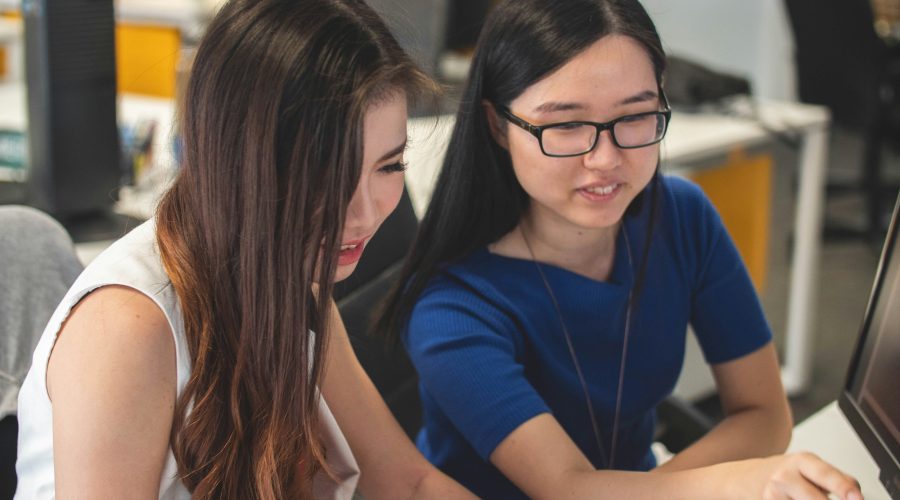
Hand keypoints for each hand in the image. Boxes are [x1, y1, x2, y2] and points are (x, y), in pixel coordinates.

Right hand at [734, 452, 861, 499]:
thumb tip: (856, 495)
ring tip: (804, 496)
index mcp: (800, 462)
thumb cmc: (784, 474)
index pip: (825, 475)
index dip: (843, 488)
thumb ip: (836, 479)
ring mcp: (772, 495)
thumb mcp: (809, 468)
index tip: (857, 498)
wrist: (745, 479)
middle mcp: (784, 477)